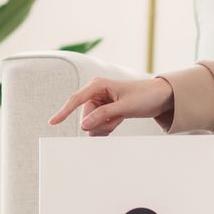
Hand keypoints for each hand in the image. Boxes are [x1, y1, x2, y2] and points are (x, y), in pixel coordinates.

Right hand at [48, 75, 174, 136]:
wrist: (160, 97)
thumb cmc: (144, 96)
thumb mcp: (125, 107)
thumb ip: (104, 115)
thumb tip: (84, 125)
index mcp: (98, 85)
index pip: (76, 99)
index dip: (64, 112)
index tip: (52, 122)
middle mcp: (96, 93)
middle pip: (86, 117)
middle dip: (100, 123)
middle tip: (117, 119)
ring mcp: (100, 103)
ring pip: (92, 124)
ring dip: (106, 126)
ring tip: (120, 118)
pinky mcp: (105, 111)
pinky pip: (99, 126)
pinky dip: (108, 127)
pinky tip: (118, 120)